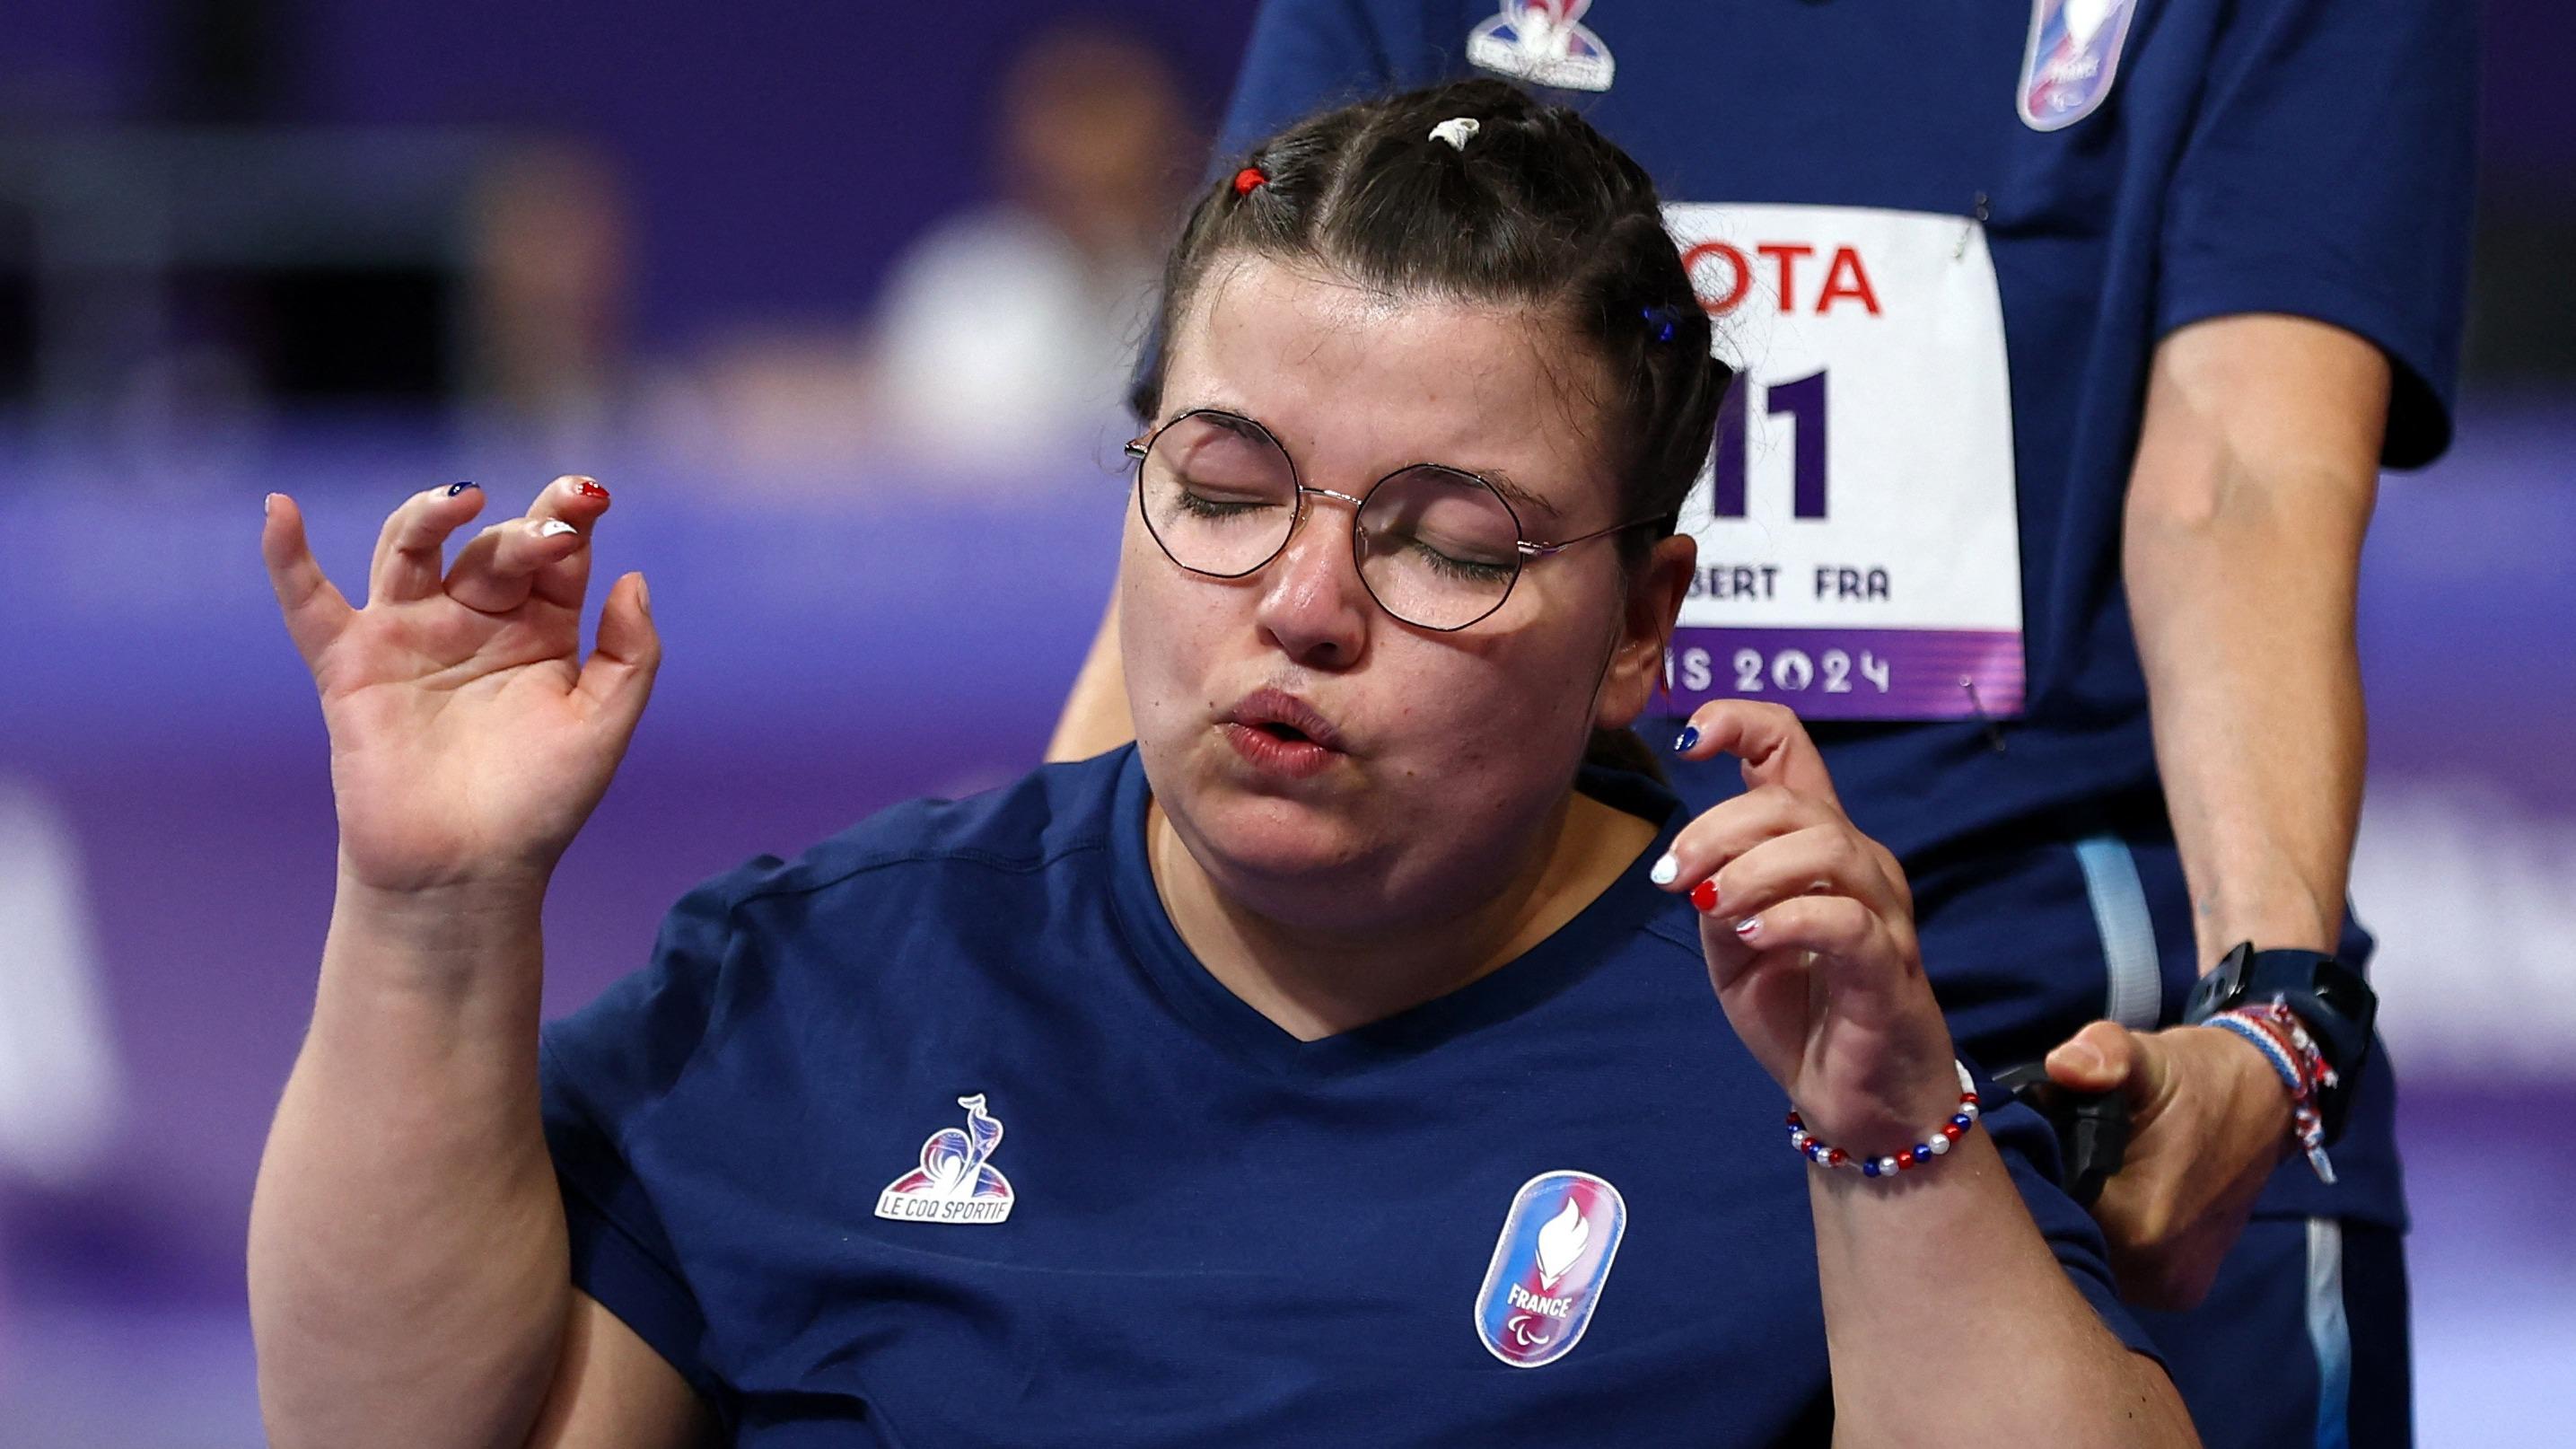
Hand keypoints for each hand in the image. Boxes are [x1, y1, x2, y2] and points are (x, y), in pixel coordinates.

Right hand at [260, 478, 661, 901]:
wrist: (466, 872)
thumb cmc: (539, 804)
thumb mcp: (602, 726)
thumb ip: (629, 654)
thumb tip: (631, 577)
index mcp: (540, 630)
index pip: (554, 557)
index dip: (569, 523)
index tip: (590, 499)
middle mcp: (474, 621)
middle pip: (491, 547)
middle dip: (523, 532)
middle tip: (554, 534)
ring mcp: (410, 635)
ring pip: (411, 549)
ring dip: (431, 514)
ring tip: (464, 499)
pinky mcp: (351, 665)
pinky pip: (309, 603)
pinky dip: (286, 556)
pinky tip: (278, 508)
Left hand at [1659, 702, 1956, 1151]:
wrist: (1859, 1100)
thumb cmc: (1800, 1010)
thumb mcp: (1732, 948)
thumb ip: (1714, 895)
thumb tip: (1691, 870)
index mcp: (1816, 844)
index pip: (1790, 745)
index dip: (1738, 722)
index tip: (1690, 740)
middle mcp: (1859, 864)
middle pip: (1793, 802)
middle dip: (1717, 828)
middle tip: (1673, 876)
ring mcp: (1882, 914)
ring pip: (1826, 848)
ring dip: (1752, 868)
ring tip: (1711, 905)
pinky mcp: (1887, 968)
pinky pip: (1846, 922)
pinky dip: (1789, 918)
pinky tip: (1751, 934)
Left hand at [2044, 1020, 2295, 1308]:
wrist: (2266, 1103)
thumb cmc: (2195, 1079)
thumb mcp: (2144, 1057)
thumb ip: (2103, 1056)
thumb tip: (2065, 1065)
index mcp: (2133, 1230)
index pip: (2041, 1219)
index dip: (2028, 1179)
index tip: (2032, 1146)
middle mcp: (2149, 1276)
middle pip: (2062, 1244)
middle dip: (2051, 1200)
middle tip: (2063, 1153)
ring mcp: (2166, 1290)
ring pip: (2089, 1256)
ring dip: (2081, 1220)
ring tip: (2088, 1173)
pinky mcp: (2179, 1290)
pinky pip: (2119, 1266)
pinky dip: (2109, 1236)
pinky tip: (2111, 1200)